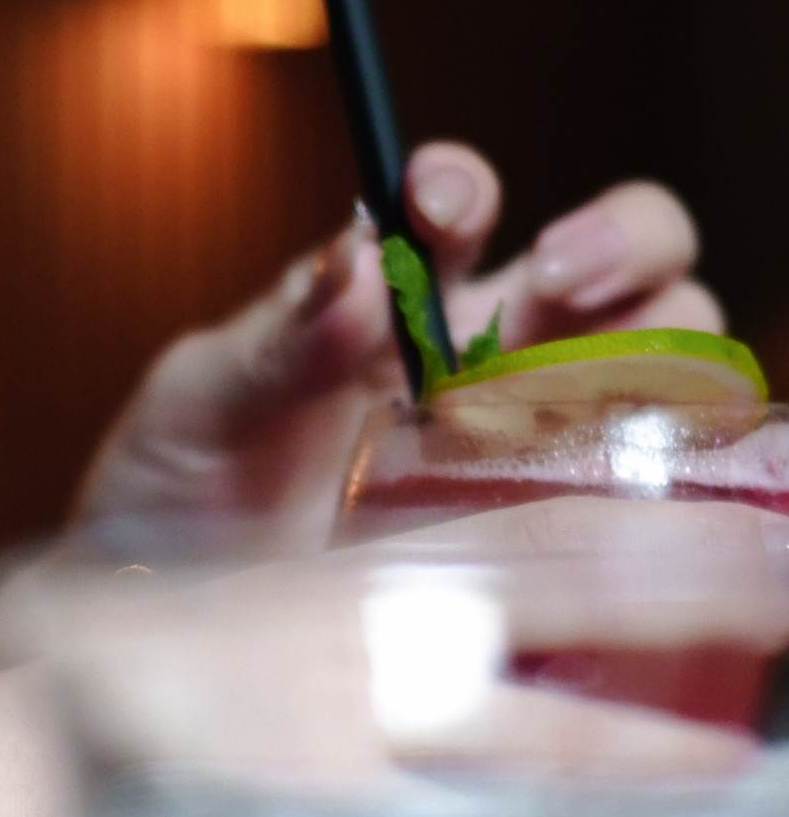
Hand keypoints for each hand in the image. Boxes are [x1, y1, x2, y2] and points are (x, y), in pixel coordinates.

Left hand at [74, 145, 720, 550]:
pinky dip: (649, 489)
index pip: (463, 213)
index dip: (465, 190)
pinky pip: (631, 509)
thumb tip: (357, 260)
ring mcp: (519, 463)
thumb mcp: (196, 405)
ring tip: (588, 389)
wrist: (157, 625)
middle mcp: (477, 371)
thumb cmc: (168, 501)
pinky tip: (601, 505)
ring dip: (659, 357)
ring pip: (654, 374)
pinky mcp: (538, 555)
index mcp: (392, 310)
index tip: (436, 208)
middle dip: (620, 245)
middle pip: (611, 271)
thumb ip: (273, 336)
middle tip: (558, 278)